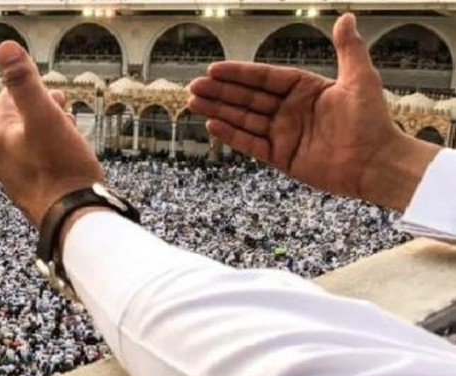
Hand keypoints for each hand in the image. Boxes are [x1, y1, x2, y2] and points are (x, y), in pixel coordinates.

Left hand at [0, 41, 104, 226]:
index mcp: (0, 136)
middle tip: (62, 108)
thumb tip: (5, 48)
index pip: (5, 100)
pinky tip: (67, 160)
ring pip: (28, 146)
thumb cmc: (61, 167)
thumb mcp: (45, 116)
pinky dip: (50, 156)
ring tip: (69, 133)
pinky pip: (37, 167)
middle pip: (18, 123)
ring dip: (46, 134)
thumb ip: (24, 82)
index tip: (50, 92)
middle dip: (40, 111)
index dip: (28, 90)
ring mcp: (14, 180)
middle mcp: (1, 159)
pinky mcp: (30, 196)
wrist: (73, 217)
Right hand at [188, 13, 439, 210]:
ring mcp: (284, 134)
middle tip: (194, 86)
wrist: (376, 162)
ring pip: (244, 119)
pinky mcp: (282, 157)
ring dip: (219, 110)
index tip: (214, 69)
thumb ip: (348, 49)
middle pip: (248, 98)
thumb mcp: (360, 79)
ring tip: (194, 102)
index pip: (265, 78)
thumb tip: (346, 17)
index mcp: (305, 90)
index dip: (239, 74)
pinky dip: (232, 135)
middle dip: (220, 92)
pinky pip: (251, 143)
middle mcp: (291, 111)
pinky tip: (212, 125)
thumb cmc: (373, 121)